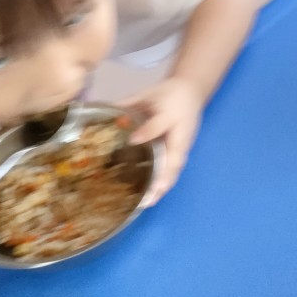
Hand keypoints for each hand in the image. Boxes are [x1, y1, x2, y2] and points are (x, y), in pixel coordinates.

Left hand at [120, 78, 203, 203]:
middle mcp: (180, 136)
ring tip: (147, 203)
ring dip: (162, 187)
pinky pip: (172, 171)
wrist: (190, 93)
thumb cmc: (168, 95)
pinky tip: (150, 197)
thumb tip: (105, 112)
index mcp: (172, 116)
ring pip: (174, 171)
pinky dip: (163, 185)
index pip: (160, 125)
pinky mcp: (179, 153)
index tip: (134, 139)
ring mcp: (181, 147)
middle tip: (148, 196)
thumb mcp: (150, 94)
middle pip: (174, 160)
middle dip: (161, 179)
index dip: (148, 132)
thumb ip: (130, 104)